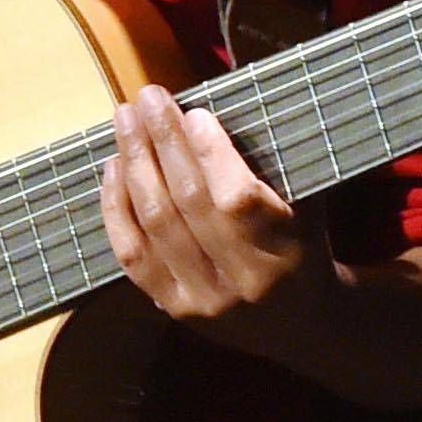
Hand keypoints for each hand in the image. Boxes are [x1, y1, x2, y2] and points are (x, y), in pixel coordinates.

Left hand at [98, 85, 344, 361]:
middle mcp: (241, 282)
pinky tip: (113, 167)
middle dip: (164, 143)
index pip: (236, 200)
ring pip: (156, 224)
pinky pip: (132, 254)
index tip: (195, 113)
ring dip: (135, 164)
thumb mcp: (307, 205)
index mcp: (283, 253)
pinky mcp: (173, 309)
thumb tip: (239, 96)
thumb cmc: (304, 245)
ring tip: (126, 119)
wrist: (301, 325)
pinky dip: (117, 207)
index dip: (211, 155)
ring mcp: (202, 300)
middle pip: (189, 204)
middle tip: (149, 98)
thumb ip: (278, 161)